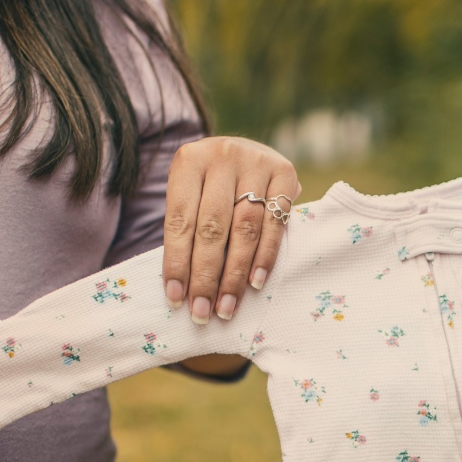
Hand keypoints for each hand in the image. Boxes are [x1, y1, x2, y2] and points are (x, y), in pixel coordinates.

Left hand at [162, 136, 300, 322]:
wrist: (244, 149)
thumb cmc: (210, 184)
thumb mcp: (190, 192)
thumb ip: (187, 228)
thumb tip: (180, 288)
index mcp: (189, 160)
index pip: (180, 220)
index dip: (177, 262)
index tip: (176, 298)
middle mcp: (223, 156)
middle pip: (213, 227)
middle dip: (206, 276)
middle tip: (202, 312)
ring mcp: (256, 163)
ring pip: (245, 228)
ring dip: (235, 274)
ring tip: (227, 306)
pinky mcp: (285, 173)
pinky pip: (275, 224)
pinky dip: (265, 257)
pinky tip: (255, 282)